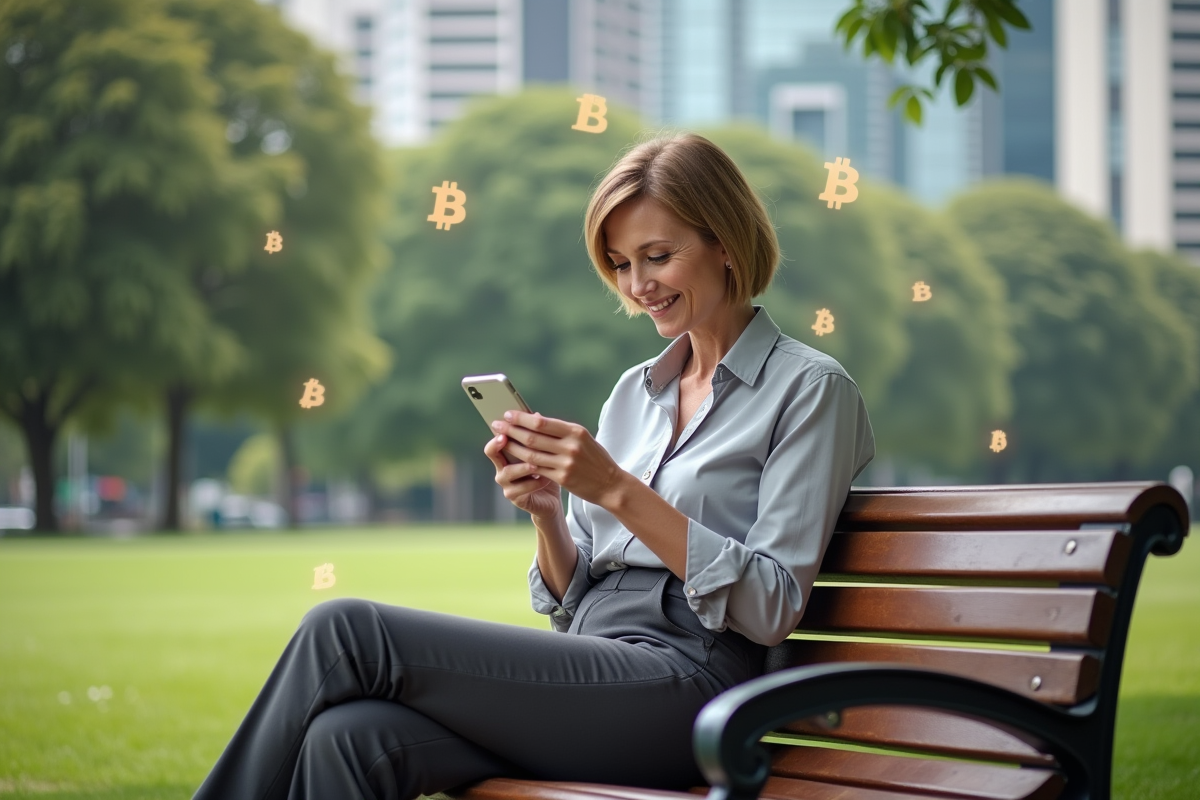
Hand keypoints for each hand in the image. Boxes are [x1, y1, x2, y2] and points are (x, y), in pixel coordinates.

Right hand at [483, 413, 563, 518]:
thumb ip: (539, 436)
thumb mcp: (544, 452)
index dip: (497, 434)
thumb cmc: (547, 472)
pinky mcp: (515, 498)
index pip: (495, 441)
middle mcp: (502, 468)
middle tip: (506, 439)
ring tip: (535, 465)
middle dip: (501, 445)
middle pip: (492, 454)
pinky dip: (533, 483)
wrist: (551, 498)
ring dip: (522, 467)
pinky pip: (519, 490)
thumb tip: (538, 415)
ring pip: (507, 472)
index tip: (503, 426)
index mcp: (507, 454)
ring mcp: (507, 484)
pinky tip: (545, 479)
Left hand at [485, 410, 627, 509]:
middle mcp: (570, 446)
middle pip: (533, 437)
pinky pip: (537, 469)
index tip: (508, 414)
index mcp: (575, 431)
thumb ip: (560, 430)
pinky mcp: (563, 478)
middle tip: (497, 424)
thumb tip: (534, 417)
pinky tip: (513, 459)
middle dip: (511, 430)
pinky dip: (523, 463)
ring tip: (500, 440)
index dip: (521, 418)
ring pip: (531, 454)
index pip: (541, 422)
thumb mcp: (582, 439)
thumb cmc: (595, 458)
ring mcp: (566, 463)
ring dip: (512, 446)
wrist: (611, 484)